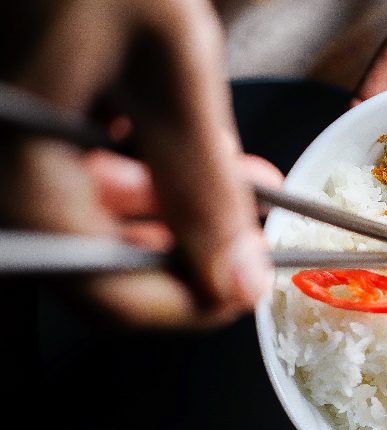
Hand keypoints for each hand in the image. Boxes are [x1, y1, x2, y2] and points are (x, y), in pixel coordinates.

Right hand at [0, 1, 281, 326]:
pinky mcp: (39, 119)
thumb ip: (201, 180)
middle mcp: (9, 172)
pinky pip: (91, 173)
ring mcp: (21, 148)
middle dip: (195, 251)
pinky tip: (195, 145)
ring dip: (182, 209)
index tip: (249, 289)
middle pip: (105, 263)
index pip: (106, 295)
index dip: (188, 307)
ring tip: (245, 183)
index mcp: (20, 170)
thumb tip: (235, 277)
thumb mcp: (166, 59)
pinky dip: (153, 168)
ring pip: (102, 220)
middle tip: (256, 233)